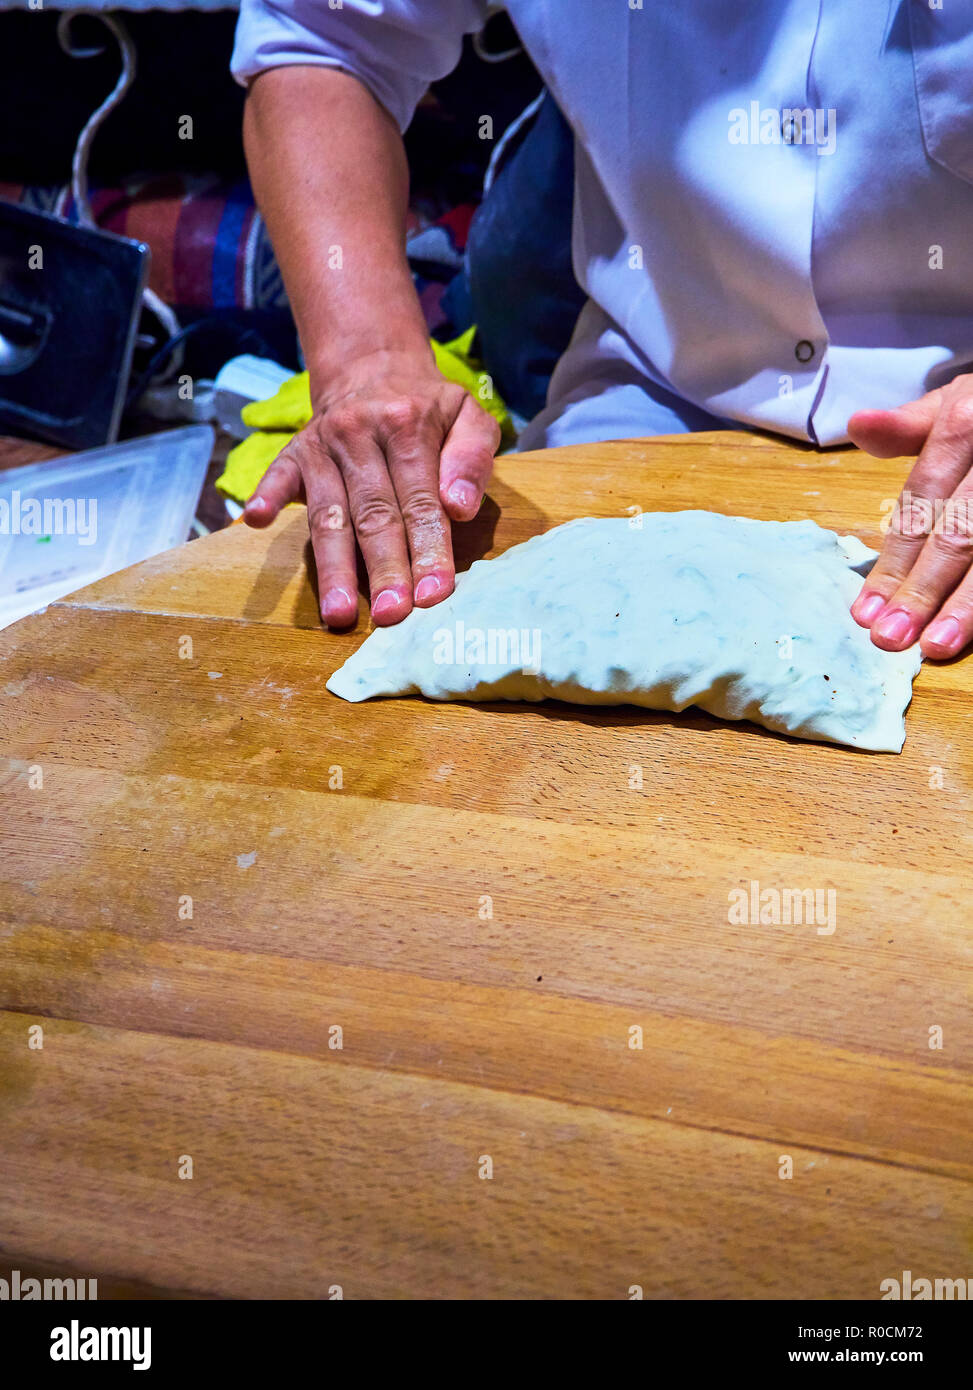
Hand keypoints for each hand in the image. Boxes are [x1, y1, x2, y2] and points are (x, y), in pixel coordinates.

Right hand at [242, 350, 499, 626]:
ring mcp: (323, 445)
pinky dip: (266, 496)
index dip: (428, 550)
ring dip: (334, 566)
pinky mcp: (295, 452)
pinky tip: (258, 521)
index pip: (421, 502)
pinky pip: (277, 476)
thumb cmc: (428, 406)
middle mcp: (361, 435)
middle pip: (374, 515)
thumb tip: (460, 508)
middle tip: (392, 617)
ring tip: (338, 613)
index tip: (433, 596)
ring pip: (329, 514)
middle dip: (384, 569)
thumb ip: (473, 458)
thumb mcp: (469, 414)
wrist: (372, 366)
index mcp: (409, 426)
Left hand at [848, 377, 972, 658]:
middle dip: (923, 590)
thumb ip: (907, 427)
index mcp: (967, 420)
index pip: (919, 502)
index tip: (865, 612)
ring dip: (969, 604)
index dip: (892, 560)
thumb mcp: (953, 403)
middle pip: (959, 532)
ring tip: (938, 644)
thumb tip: (859, 425)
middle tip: (890, 639)